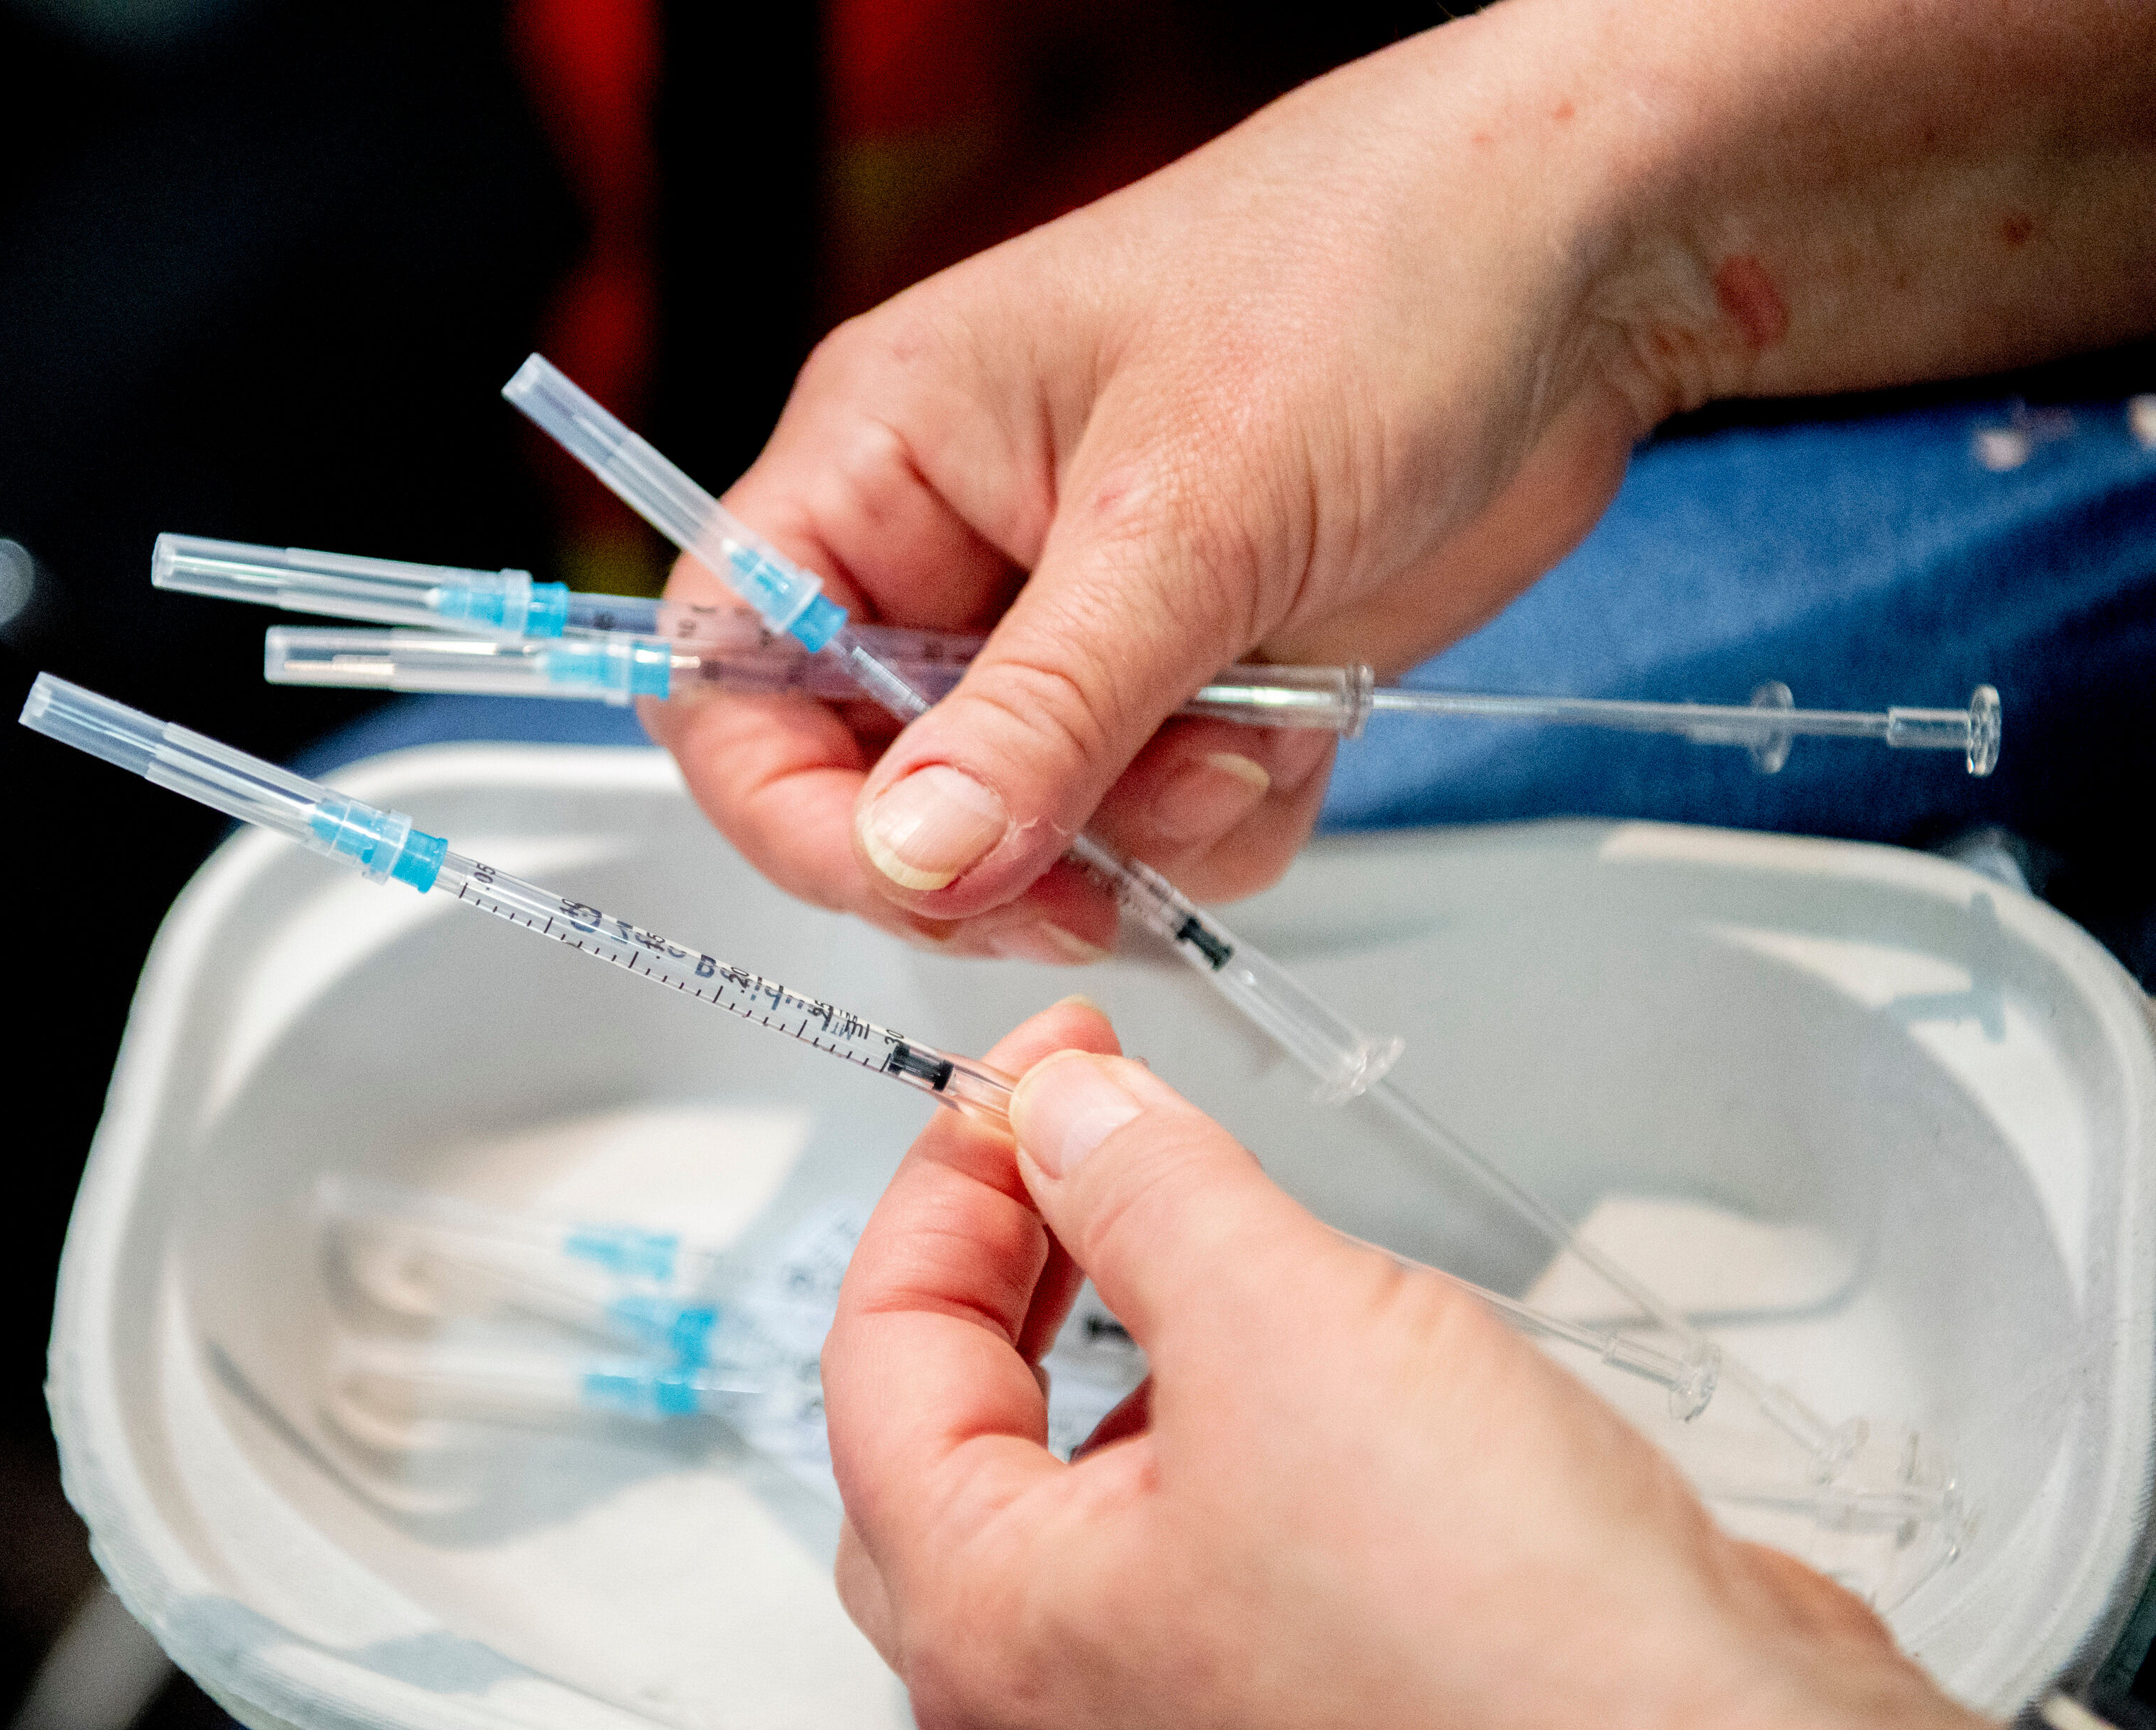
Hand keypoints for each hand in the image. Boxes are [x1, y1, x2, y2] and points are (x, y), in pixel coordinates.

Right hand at [641, 0, 2155, 961]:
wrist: (1582, 268)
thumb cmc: (1369, 275)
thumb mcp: (1186, 509)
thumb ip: (1039, 711)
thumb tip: (908, 857)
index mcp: (882, 457)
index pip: (733, 667)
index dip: (787, 800)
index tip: (909, 874)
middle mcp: (952, 554)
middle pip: (871, 787)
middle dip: (996, 845)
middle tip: (1100, 863)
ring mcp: (1070, 631)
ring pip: (1025, 836)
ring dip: (1141, 830)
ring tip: (1248, 722)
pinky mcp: (1182, 689)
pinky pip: (1150, 839)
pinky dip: (1227, 820)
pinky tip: (1299, 719)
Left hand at [822, 999, 1997, 1729]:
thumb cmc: (1513, 1652)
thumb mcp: (1286, 1327)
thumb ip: (1145, 1191)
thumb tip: (1067, 1114)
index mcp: (996, 1627)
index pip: (880, 1354)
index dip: (949, 1180)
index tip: (1028, 1076)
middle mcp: (1061, 1692)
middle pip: (944, 1426)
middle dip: (997, 1259)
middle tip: (1065, 1133)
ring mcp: (1173, 1704)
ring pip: (1069, 1476)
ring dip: (1098, 1330)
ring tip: (1176, 1212)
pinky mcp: (1293, 1689)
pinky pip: (1189, 1520)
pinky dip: (1199, 1407)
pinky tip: (1280, 1342)